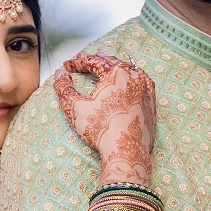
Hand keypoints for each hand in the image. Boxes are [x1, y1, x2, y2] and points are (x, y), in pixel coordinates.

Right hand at [54, 53, 155, 187]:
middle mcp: (133, 76)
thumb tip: (60, 74)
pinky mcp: (151, 101)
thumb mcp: (75, 108)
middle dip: (95, 60)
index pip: (93, 62)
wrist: (127, 151)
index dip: (78, 63)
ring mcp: (145, 88)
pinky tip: (126, 79)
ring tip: (104, 64)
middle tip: (82, 59)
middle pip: (111, 62)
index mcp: (115, 73)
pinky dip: (130, 76)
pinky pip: (141, 81)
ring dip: (113, 65)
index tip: (67, 66)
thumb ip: (64, 88)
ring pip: (128, 69)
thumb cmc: (101, 129)